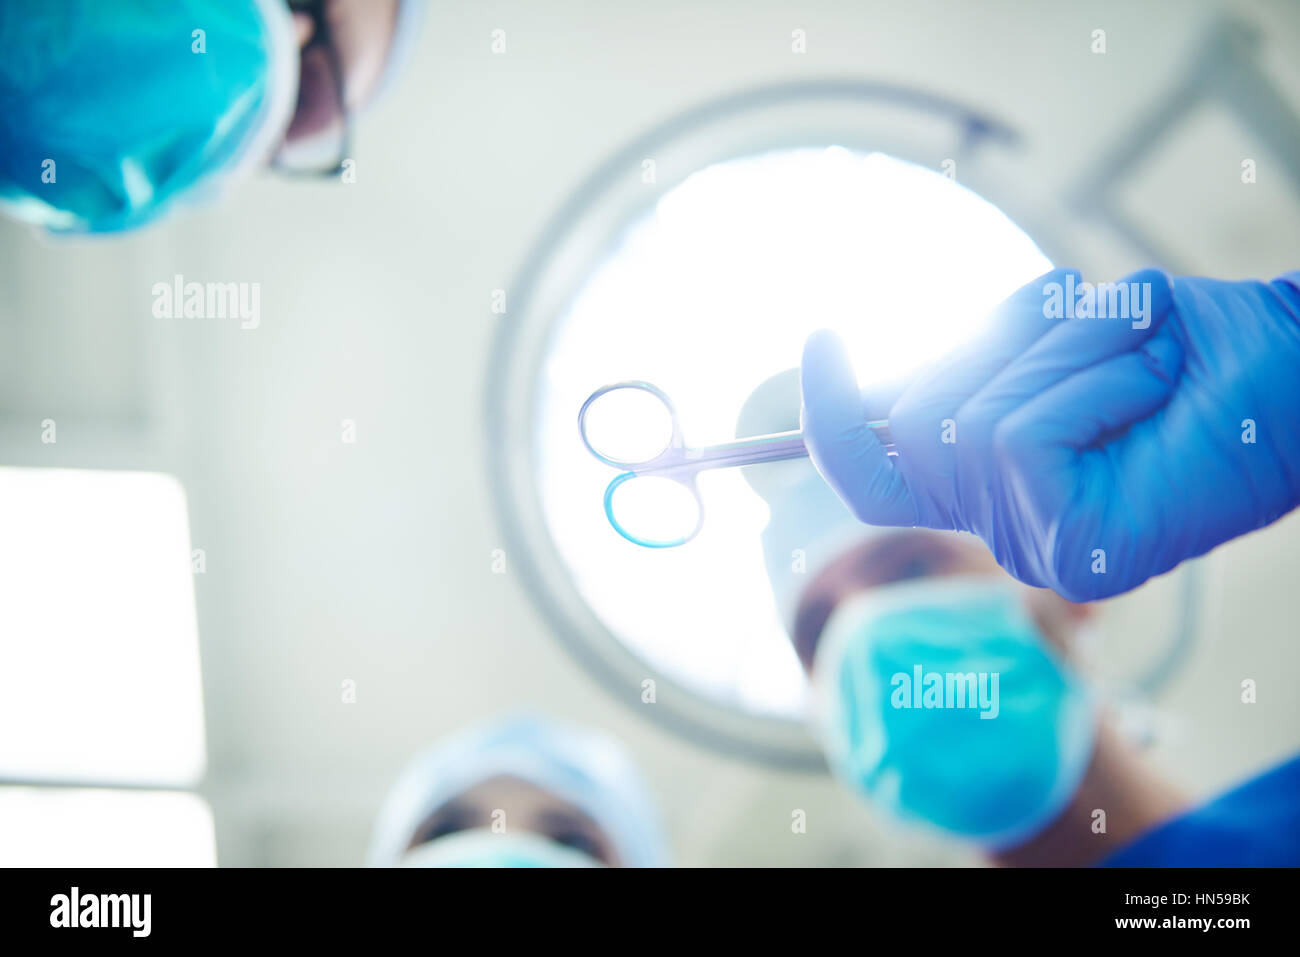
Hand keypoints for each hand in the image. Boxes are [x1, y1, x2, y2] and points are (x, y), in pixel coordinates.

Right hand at [800, 267, 1299, 600]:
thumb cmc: (1195, 349)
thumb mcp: (1056, 338)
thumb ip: (971, 364)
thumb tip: (874, 385)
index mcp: (998, 482)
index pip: (873, 475)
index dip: (830, 414)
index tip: (820, 341)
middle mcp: (1008, 523)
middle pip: (914, 425)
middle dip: (1003, 344)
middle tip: (1104, 326)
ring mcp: (1039, 543)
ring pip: (969, 420)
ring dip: (1065, 350)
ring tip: (1145, 355)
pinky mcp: (1073, 547)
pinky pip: (1017, 437)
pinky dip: (1086, 383)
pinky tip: (1149, 389)